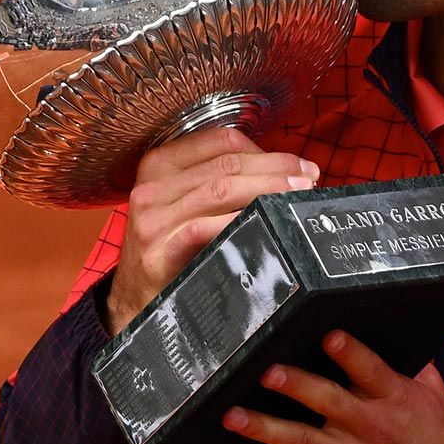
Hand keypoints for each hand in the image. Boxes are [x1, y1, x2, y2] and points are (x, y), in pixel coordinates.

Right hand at [106, 126, 318, 333]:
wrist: (135, 302)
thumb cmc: (173, 248)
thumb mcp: (186, 205)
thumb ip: (221, 181)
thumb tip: (284, 170)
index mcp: (160, 164)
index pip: (221, 142)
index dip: (266, 150)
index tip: (298, 165)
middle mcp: (152, 186)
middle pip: (226, 164)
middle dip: (275, 169)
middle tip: (308, 179)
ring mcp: (151, 219)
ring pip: (220, 190)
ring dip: (266, 191)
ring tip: (295, 197)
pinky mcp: (157, 252)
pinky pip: (203, 228)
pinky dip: (238, 221)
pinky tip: (265, 223)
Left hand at [215, 331, 443, 443]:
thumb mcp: (435, 398)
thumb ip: (413, 365)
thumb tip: (393, 327)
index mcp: (395, 399)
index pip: (370, 370)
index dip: (349, 352)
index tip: (328, 334)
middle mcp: (369, 427)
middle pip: (328, 402)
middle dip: (296, 386)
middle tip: (267, 371)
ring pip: (300, 442)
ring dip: (263, 428)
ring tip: (231, 415)